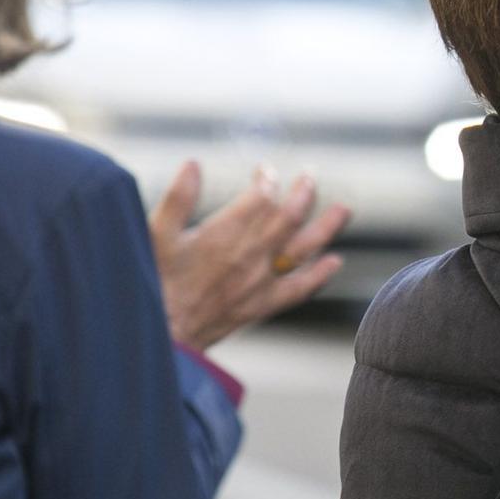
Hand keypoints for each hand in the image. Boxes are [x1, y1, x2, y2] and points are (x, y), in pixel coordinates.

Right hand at [150, 162, 351, 350]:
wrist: (162, 334)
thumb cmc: (155, 282)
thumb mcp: (156, 234)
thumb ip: (177, 198)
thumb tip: (192, 163)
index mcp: (224, 235)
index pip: (260, 198)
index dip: (266, 180)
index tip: (266, 171)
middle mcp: (250, 256)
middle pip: (288, 218)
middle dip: (302, 194)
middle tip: (310, 177)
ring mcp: (261, 281)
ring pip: (303, 250)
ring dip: (325, 228)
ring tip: (344, 210)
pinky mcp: (263, 304)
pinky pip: (299, 289)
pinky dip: (320, 275)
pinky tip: (335, 262)